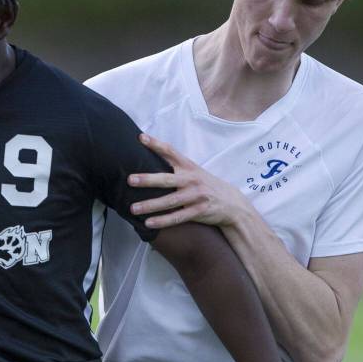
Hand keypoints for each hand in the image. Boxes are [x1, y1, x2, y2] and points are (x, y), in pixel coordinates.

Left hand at [128, 134, 245, 228]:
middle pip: (167, 179)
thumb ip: (175, 166)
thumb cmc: (205, 185)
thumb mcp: (194, 172)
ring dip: (150, 205)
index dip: (156, 144)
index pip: (171, 152)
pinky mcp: (199, 211)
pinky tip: (149, 223)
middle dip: (148, 179)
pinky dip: (163, 221)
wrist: (232, 204)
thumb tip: (149, 157)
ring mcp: (196, 196)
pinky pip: (178, 217)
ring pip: (170, 201)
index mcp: (189, 167)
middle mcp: (192, 179)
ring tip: (133, 208)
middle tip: (130, 180)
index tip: (140, 138)